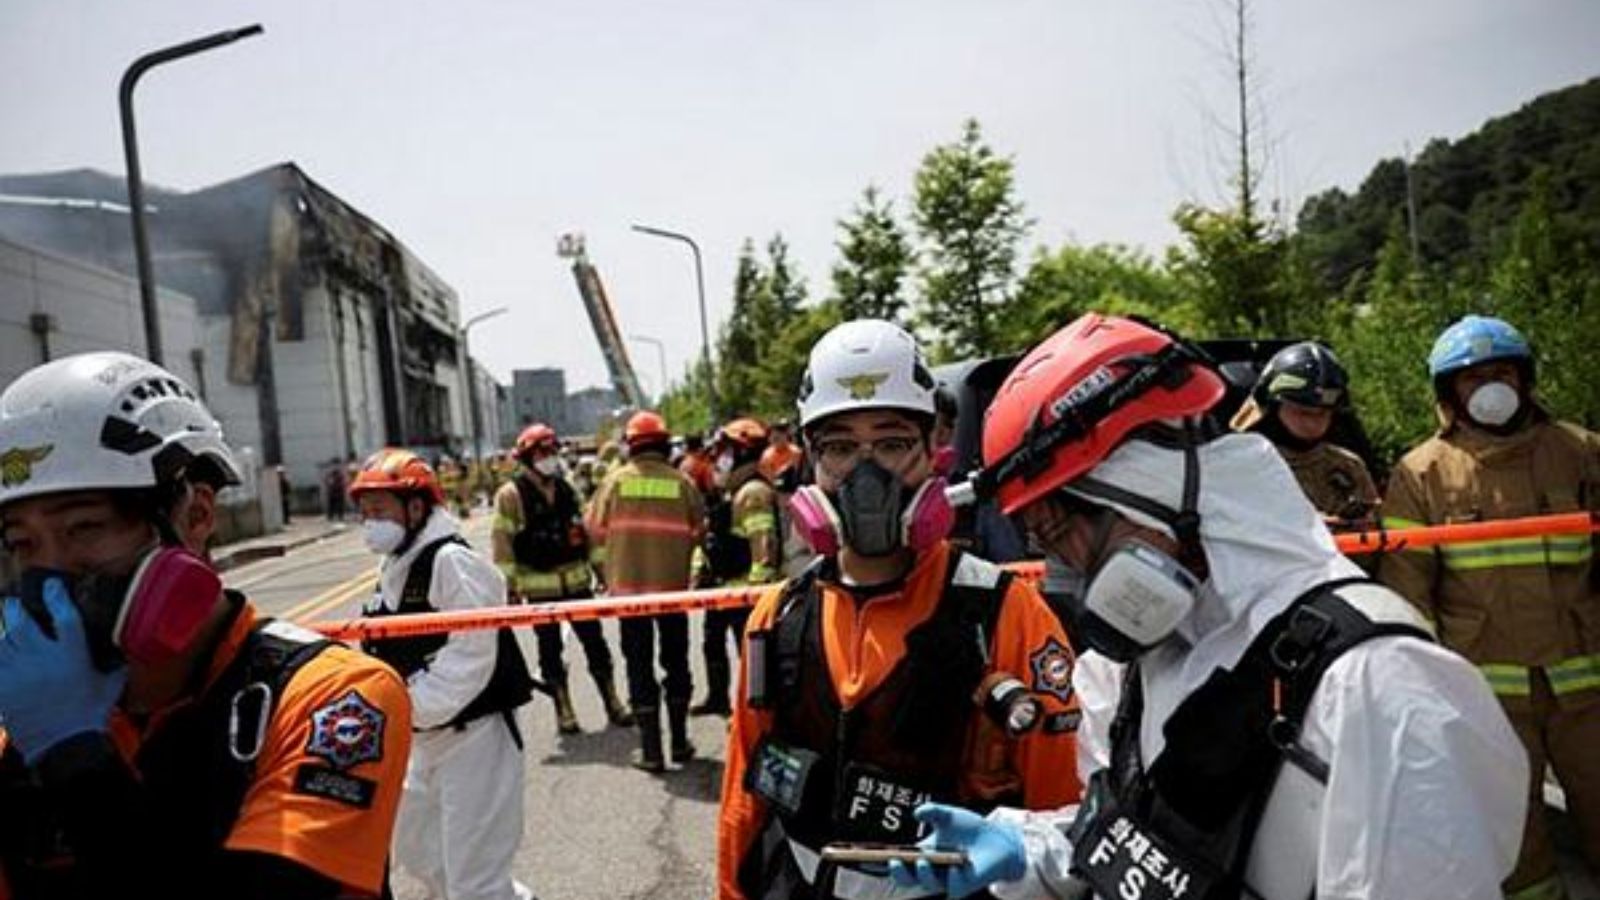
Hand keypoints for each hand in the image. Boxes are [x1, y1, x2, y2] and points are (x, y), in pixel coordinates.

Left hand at [0, 580, 126, 764]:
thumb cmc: (89, 715)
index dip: (56, 595)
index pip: (63, 613)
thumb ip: (116, 666)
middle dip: (15, 609)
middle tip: (13, 604)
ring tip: (7, 632)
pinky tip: (2, 658)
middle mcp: (42, 656)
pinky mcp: (2, 688)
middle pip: (21, 622)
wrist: (63, 744)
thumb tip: (125, 654)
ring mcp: (18, 671)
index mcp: (71, 653)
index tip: (51, 585)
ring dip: (5, 636)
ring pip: (3, 641)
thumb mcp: (110, 686)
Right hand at [887, 803, 1026, 898]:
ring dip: (922, 873)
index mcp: (922, 854)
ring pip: (927, 883)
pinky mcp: (962, 886)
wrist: (998, 840)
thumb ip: (933, 811)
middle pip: (906, 879)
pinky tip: (953, 867)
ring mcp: (945, 880)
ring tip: (922, 861)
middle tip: (894, 861)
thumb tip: (917, 813)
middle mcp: (930, 870)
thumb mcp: (949, 816)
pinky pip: (953, 887)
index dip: (882, 861)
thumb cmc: (970, 829)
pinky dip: (952, 877)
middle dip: (898, 872)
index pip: (898, 861)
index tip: (868, 856)